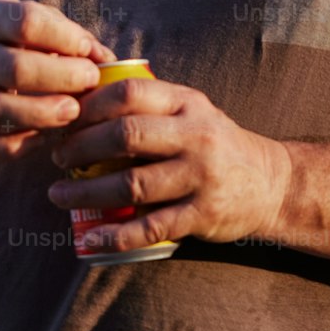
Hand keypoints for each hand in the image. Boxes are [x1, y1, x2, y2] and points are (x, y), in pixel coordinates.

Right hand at [0, 0, 114, 161]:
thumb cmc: (9, 40)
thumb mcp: (34, 23)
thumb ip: (71, 36)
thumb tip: (109, 61)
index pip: (26, 23)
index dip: (64, 38)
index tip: (87, 50)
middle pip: (14, 69)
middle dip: (60, 77)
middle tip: (89, 82)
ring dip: (40, 113)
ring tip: (73, 112)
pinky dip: (17, 146)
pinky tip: (46, 137)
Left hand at [47, 75, 290, 252]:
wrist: (272, 183)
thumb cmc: (216, 143)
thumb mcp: (192, 111)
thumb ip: (150, 104)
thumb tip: (82, 101)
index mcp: (188, 103)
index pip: (130, 93)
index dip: (90, 105)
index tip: (65, 119)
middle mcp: (196, 136)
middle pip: (126, 136)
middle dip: (81, 147)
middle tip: (58, 157)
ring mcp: (200, 177)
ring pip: (132, 184)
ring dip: (86, 192)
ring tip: (58, 194)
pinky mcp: (203, 214)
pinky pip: (151, 227)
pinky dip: (116, 235)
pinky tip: (91, 237)